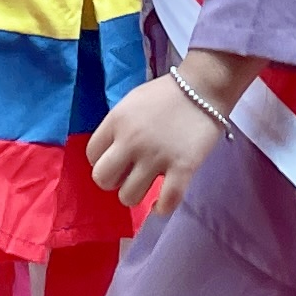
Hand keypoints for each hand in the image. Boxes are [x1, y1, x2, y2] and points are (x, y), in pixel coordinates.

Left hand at [86, 67, 233, 216]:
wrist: (203, 87)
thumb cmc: (166, 93)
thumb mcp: (131, 102)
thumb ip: (117, 127)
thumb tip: (112, 154)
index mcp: (116, 121)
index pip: (92, 155)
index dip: (103, 161)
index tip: (117, 160)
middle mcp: (131, 141)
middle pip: (103, 179)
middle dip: (113, 182)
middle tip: (129, 176)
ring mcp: (156, 157)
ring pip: (128, 197)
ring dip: (136, 196)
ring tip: (147, 186)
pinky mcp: (182, 168)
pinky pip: (166, 202)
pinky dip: (161, 208)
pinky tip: (161, 204)